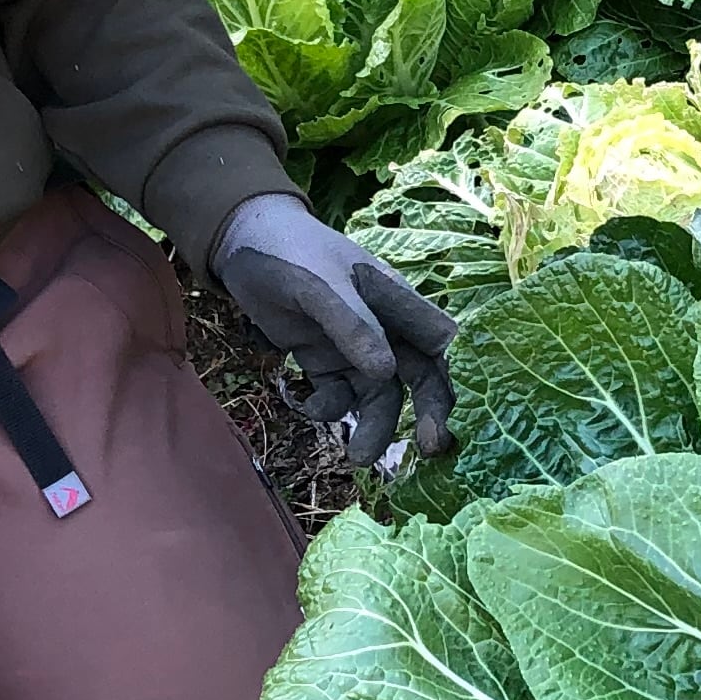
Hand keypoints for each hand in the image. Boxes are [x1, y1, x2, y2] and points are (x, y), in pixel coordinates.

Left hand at [214, 192, 455, 463]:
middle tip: (430, 451)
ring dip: (373, 426)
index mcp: (397, 301)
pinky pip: (338, 395)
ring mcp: (354, 347)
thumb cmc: (292, 252)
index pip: (441, 343)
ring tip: (358, 458)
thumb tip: (387, 374)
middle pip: (419, 376)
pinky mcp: (324, 360)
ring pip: (378, 395)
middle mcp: (385, 328)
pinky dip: (329, 407)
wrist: (241, 242)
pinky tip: (309, 405)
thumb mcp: (322, 286)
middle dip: (427, 413)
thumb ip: (354, 327)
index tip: (459, 414)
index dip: (456, 377)